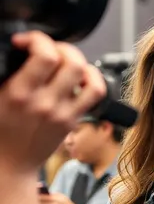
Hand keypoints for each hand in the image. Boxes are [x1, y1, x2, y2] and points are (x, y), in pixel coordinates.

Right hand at [0, 31, 105, 179]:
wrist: (10, 165)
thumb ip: (6, 73)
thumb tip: (16, 51)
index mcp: (19, 94)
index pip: (44, 55)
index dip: (37, 38)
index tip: (25, 40)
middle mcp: (44, 103)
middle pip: (70, 60)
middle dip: (59, 46)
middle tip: (47, 49)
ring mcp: (62, 112)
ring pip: (85, 73)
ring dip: (76, 59)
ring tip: (63, 60)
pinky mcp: (73, 120)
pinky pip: (95, 93)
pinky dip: (93, 78)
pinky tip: (80, 76)